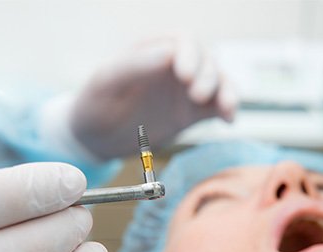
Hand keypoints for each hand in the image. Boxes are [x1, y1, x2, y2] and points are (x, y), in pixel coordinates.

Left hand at [69, 37, 236, 159]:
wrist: (95, 139)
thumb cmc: (94, 104)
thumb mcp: (106, 82)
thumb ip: (134, 65)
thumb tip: (169, 51)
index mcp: (152, 51)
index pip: (182, 41)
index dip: (189, 55)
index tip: (184, 76)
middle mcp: (172, 67)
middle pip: (205, 60)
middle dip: (207, 75)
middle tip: (197, 96)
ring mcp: (183, 91)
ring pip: (217, 82)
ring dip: (226, 92)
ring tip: (225, 108)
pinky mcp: (190, 113)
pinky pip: (216, 107)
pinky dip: (227, 110)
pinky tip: (228, 120)